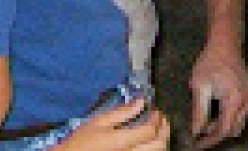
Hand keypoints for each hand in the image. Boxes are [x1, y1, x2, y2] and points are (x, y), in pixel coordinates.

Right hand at [51, 100, 169, 150]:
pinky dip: (154, 148)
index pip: (150, 130)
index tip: (155, 109)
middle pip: (159, 144)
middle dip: (164, 130)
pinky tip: (150, 141)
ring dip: (162, 140)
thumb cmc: (83, 139)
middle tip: (161, 118)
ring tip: (158, 129)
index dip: (156, 118)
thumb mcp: (99, 121)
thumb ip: (122, 112)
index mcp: (124, 140)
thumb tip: (140, 101)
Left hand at [189, 41, 247, 146]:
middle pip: (233, 129)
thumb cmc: (210, 62)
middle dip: (216, 135)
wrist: (225, 45)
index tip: (198, 145)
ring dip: (222, 128)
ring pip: (237, 124)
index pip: (224, 129)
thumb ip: (199, 110)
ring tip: (204, 126)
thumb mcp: (200, 85)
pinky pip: (239, 115)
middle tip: (199, 137)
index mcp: (235, 99)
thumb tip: (196, 131)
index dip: (211, 140)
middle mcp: (247, 102)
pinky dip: (227, 120)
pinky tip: (213, 116)